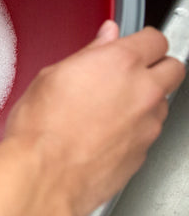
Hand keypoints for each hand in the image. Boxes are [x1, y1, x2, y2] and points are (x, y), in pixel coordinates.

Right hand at [6, 21, 184, 215]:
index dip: (142, 42)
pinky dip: (133, 130)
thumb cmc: (41, 129)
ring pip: (162, 103)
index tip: (131, 46)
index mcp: (120, 63)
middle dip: (157, 67)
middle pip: (174, 68)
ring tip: (109, 109)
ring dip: (145, 101)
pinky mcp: (144, 153)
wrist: (44, 175)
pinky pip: (148, 133)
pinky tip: (104, 134)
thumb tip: (104, 40)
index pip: (155, 39)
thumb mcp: (52, 77)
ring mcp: (148, 125)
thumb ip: (88, 54)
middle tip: (130, 73)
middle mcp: (142, 91)